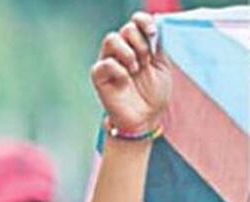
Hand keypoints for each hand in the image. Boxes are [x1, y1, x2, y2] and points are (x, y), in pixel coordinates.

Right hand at [92, 12, 171, 133]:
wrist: (146, 118)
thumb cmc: (154, 94)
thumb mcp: (163, 65)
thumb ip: (158, 45)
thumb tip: (155, 24)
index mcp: (138, 46)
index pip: (136, 22)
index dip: (144, 21)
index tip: (153, 33)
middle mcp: (122, 52)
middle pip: (125, 29)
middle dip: (140, 42)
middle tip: (147, 60)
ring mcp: (110, 63)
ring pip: (111, 40)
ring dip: (127, 52)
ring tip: (136, 68)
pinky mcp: (99, 77)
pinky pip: (104, 63)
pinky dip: (118, 69)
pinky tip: (125, 80)